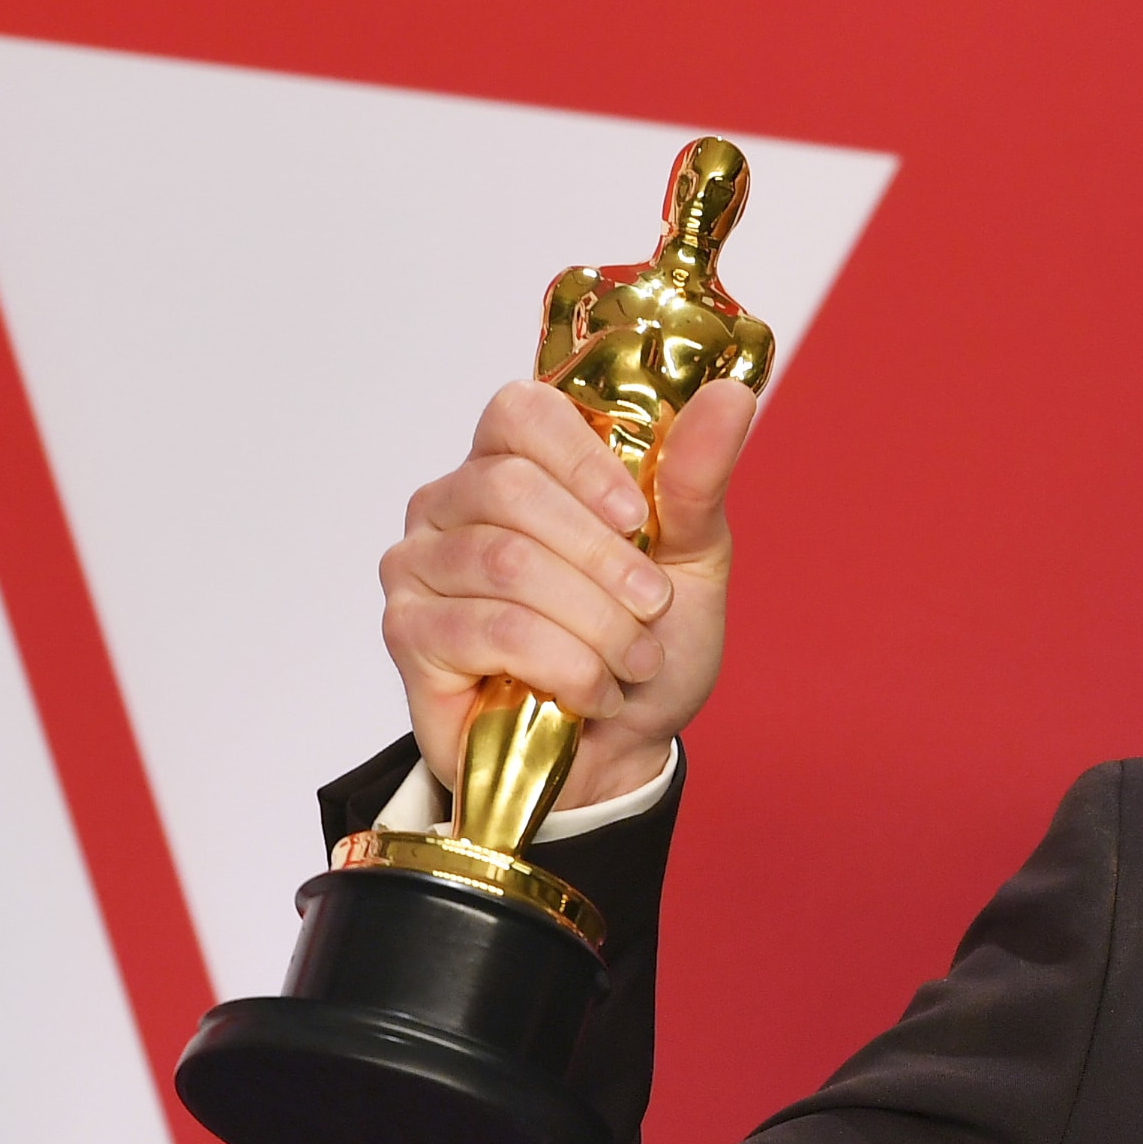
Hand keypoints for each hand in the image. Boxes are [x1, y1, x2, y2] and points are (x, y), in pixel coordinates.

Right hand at [377, 377, 755, 806]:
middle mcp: (452, 502)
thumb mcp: (692, 559)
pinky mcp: (409, 632)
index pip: (522, 411)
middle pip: (512, 490)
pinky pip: (489, 630)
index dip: (583, 459)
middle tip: (653, 607)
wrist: (624, 748)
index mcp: (517, 462)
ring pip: (505, 564)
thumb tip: (733, 394)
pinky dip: (565, 666)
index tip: (638, 518)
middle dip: (604, 558)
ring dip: (594, 622)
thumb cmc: (648, 642)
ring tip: (635, 660)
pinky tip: (594, 692)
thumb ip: (696, 479)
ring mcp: (419, 564)